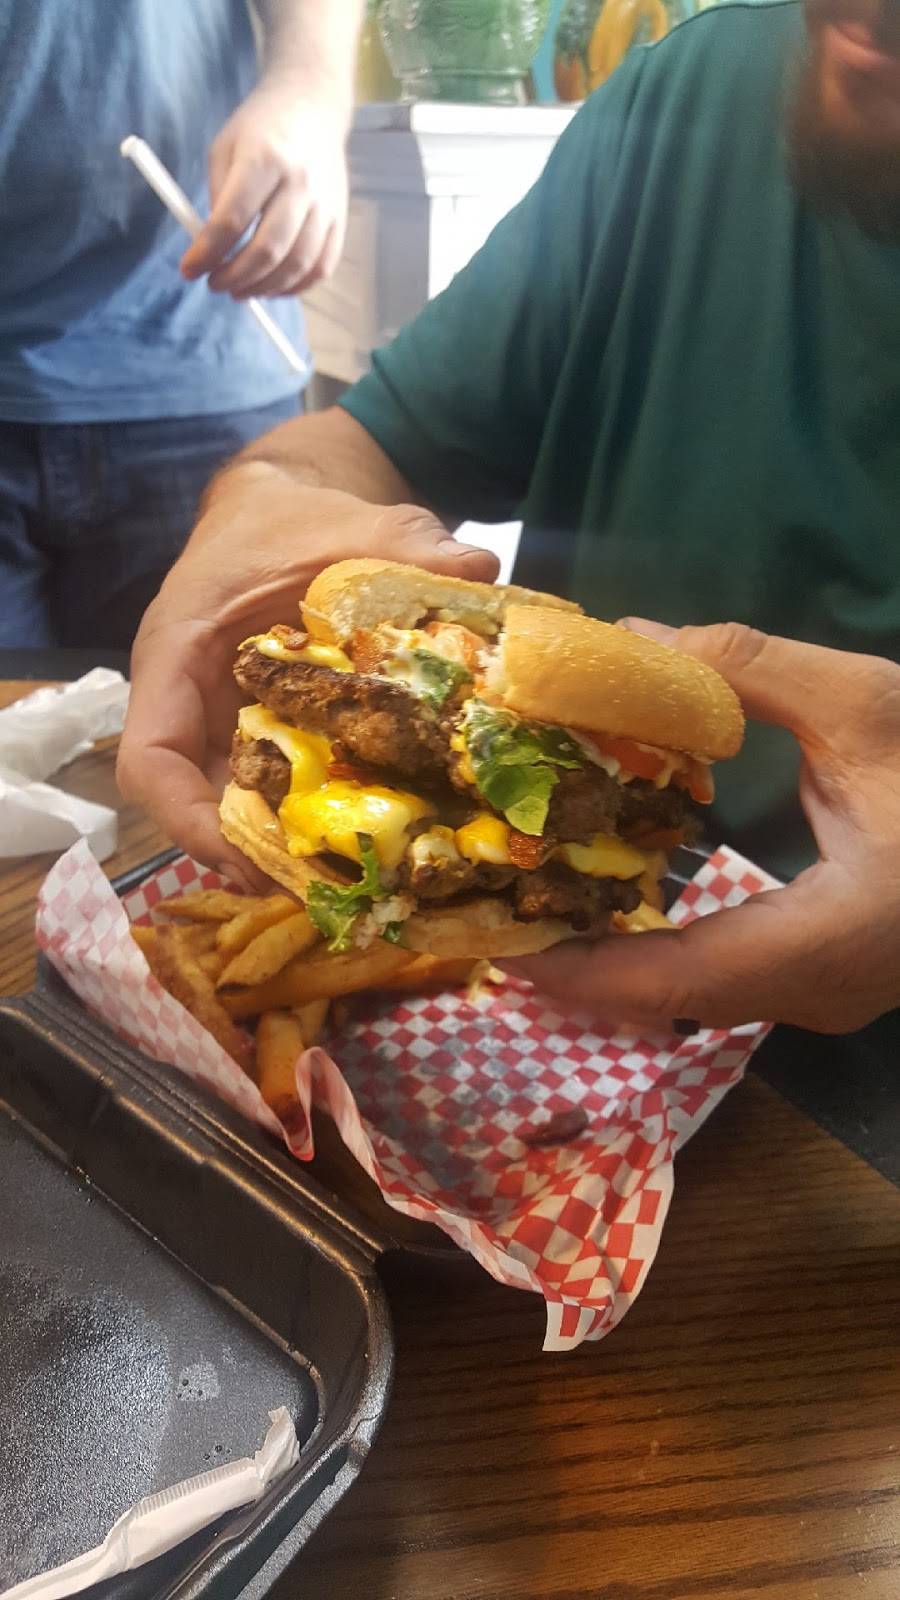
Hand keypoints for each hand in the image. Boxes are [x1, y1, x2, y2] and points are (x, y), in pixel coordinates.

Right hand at [116, 470, 497, 885]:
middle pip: (196, 804)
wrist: (281, 504)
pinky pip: (278, 788)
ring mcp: (226, 723)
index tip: (247, 858)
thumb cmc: (290, 516)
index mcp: (179, 655)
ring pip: (238, 806)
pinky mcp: (265, 732)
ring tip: (357, 883)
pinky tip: (379, 838)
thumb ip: (405, 542)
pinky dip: (318, 817)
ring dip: (289, 846)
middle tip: (325, 890)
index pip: (149, 761)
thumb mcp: (348, 520)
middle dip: (254, 853)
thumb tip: (476, 568)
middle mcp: (193, 703)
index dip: (186, 819)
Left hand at [180, 76, 347, 297]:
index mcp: (264, 159)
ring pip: (296, 265)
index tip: (189, 269)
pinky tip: (273, 287)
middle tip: (215, 284)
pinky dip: (295, 287)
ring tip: (241, 290)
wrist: (312, 107)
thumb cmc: (260, 129)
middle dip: (235, 277)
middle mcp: (300, 183)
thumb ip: (218, 197)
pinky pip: (321, 267)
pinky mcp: (340, 220)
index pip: (233, 219)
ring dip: (264, 288)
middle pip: (267, 248)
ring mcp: (325, 204)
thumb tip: (212, 250)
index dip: (208, 252)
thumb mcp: (225, 149)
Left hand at [506, 622, 899, 1034]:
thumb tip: (628, 641)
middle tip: (500, 920)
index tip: (506, 949)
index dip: (587, 973)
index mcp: (837, 938)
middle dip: (584, 970)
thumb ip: (746, 672)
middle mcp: (826, 990)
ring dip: (617, 963)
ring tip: (539, 912)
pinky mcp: (831, 975)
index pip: (683, 980)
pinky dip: (662, 952)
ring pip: (700, 997)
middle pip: (678, 999)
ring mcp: (831, 993)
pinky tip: (619, 907)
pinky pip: (727, 977)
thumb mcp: (867, 706)